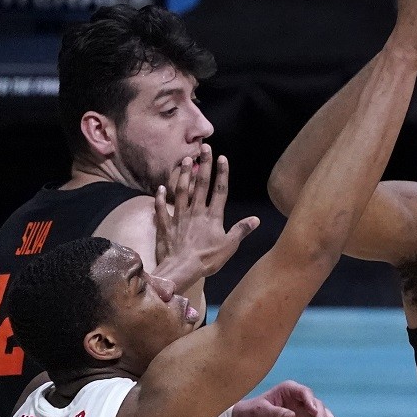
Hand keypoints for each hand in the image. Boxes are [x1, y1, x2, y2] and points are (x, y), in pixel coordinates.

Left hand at [154, 145, 259, 283]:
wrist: (181, 269)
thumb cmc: (207, 259)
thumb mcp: (229, 246)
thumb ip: (241, 230)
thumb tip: (256, 219)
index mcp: (213, 216)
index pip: (220, 191)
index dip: (222, 173)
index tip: (222, 157)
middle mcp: (196, 211)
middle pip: (201, 184)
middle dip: (204, 165)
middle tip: (204, 147)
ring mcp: (179, 216)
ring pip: (181, 191)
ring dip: (184, 175)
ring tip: (185, 160)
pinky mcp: (165, 225)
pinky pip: (161, 209)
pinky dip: (160, 198)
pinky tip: (160, 187)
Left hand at [230, 380, 341, 416]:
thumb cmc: (252, 413)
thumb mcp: (261, 412)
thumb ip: (276, 413)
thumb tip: (291, 416)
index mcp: (289, 391)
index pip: (305, 393)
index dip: (311, 401)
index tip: (314, 412)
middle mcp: (299, 401)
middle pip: (316, 405)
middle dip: (321, 415)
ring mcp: (303, 414)